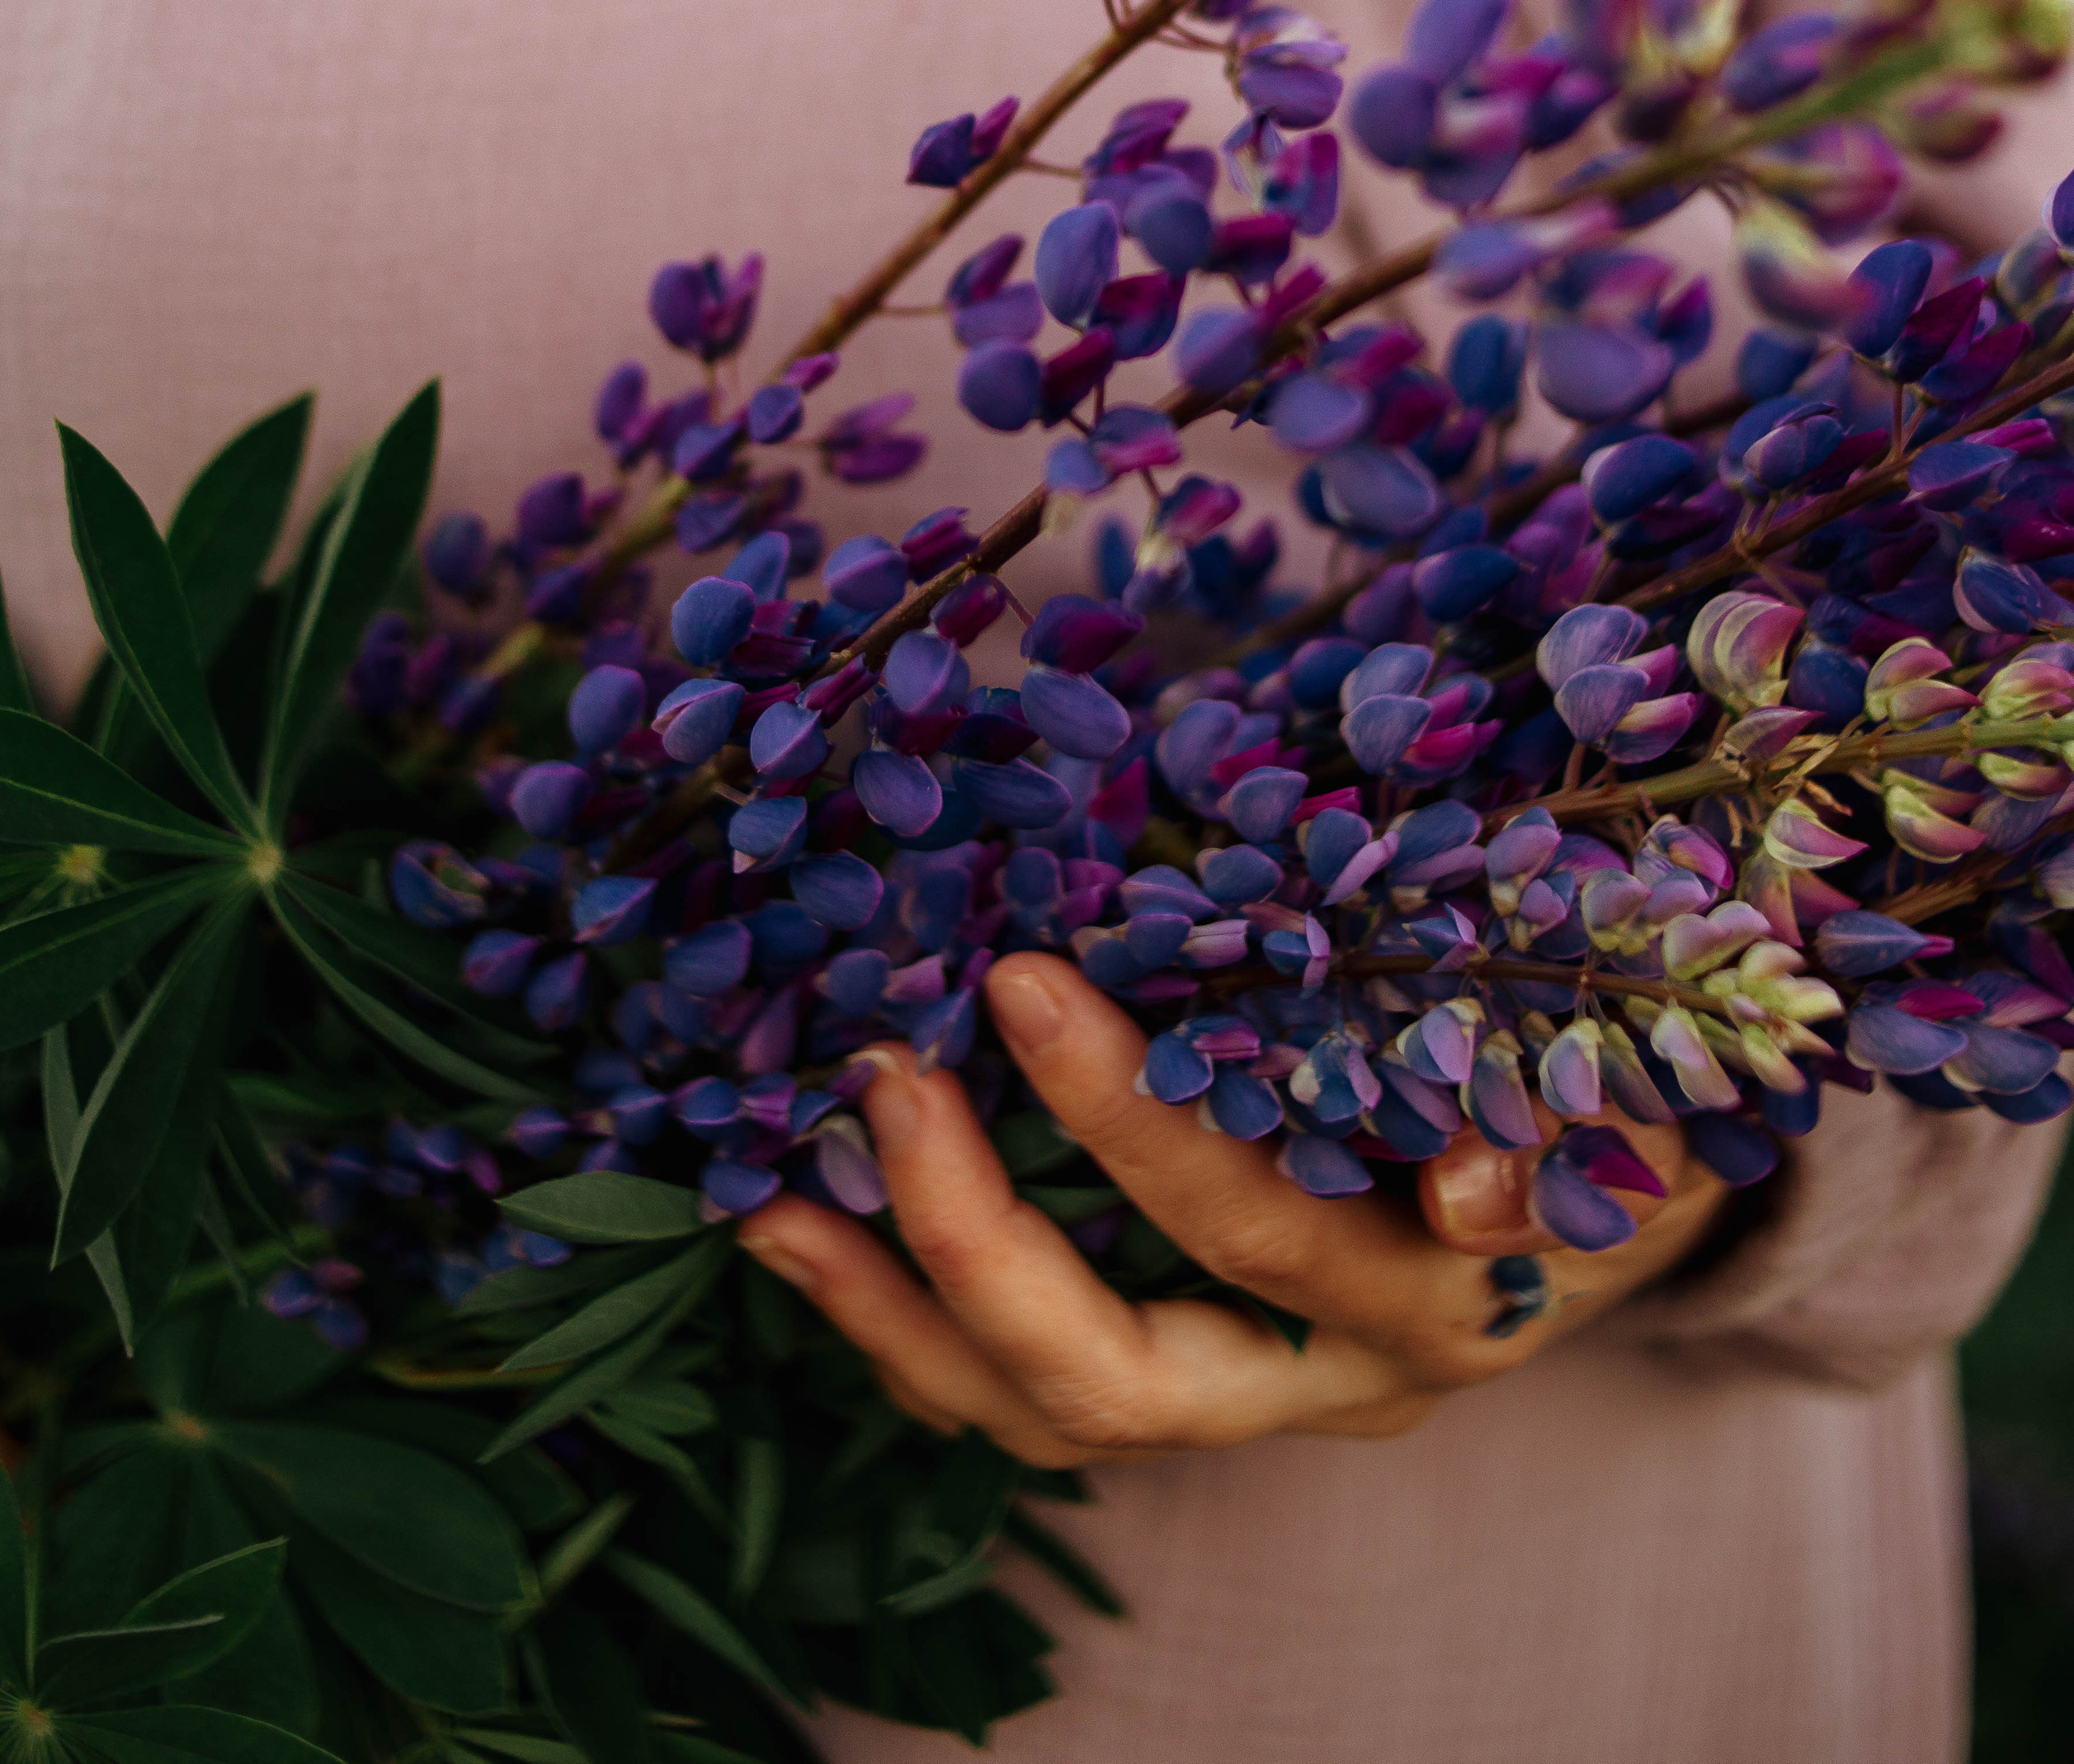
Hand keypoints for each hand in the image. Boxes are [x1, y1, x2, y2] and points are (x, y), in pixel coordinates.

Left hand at [737, 955, 1731, 1465]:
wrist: (1626, 1191)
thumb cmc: (1614, 1100)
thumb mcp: (1620, 1091)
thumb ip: (1555, 1117)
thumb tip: (1473, 1187)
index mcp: (1436, 1299)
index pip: (1262, 1232)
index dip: (1133, 1126)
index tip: (1023, 980)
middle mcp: (1331, 1377)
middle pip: (1121, 1381)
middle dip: (975, 1240)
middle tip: (881, 1074)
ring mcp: (1253, 1397)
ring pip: (1045, 1415)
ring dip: (894, 1309)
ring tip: (768, 1196)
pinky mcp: (1192, 1380)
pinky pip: (1026, 1391)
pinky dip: (908, 1317)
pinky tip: (811, 1224)